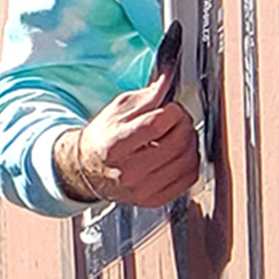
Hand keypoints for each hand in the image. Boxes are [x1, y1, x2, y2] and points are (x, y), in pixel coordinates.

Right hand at [54, 66, 199, 206]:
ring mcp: (143, 188)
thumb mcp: (117, 110)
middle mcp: (128, 171)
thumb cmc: (103, 138)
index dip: (173, 112)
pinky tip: (180, 154)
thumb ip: (146, 96)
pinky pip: (189, 179)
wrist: (88, 168)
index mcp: (115, 144)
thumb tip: (168, 79)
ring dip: (191, 143)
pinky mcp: (154, 199)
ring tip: (180, 135)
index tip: (173, 108)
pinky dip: (190, 163)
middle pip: (176, 143)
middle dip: (185, 125)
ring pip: (187, 161)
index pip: (156, 125)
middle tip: (179, 120)